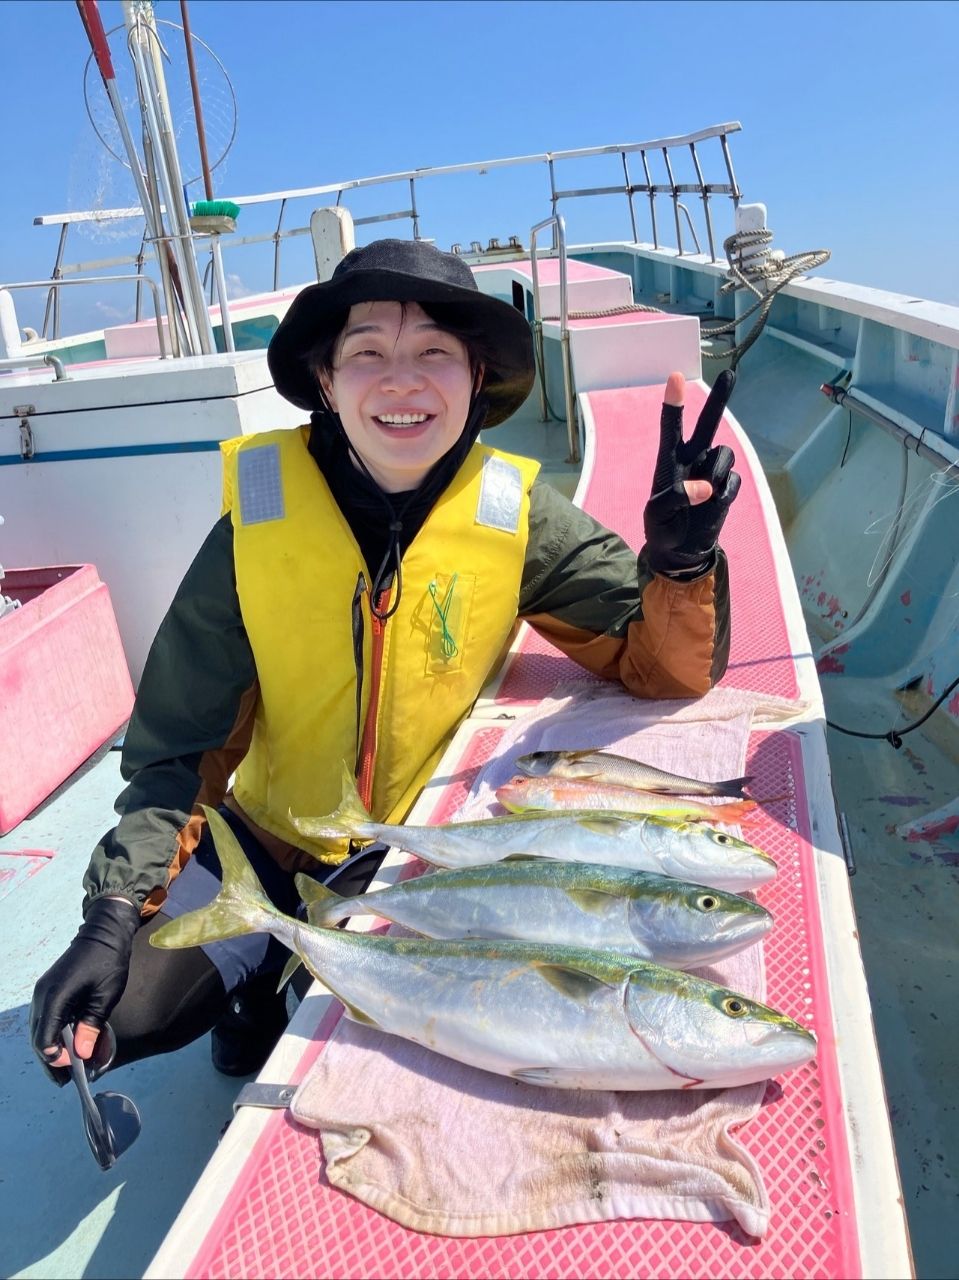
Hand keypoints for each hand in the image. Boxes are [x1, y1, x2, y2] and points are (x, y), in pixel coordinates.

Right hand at [29, 898, 139, 1085]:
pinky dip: (53, 1035)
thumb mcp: (105, 996)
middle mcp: (42, 996)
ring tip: (64, 1069)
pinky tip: (65, 1046)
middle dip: (51, 1060)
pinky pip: (45, 1019)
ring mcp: (43, 993)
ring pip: (40, 1030)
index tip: (73, 1067)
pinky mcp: (48, 990)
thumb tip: (80, 1054)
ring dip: (51, 1049)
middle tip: (64, 1080)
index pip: (45, 1038)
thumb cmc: (108, 962)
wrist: (104, 933)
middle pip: (39, 1037)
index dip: (56, 1057)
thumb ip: (91, 1025)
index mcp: (55, 997)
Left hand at [642, 369, 740, 577]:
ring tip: (705, 494)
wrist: (680, 551)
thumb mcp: (658, 516)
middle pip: (708, 424)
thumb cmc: (662, 529)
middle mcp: (692, 460)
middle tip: (730, 373)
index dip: (674, 403)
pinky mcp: (725, 487)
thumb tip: (706, 487)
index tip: (676, 376)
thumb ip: (677, 499)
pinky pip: (733, 480)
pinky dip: (726, 493)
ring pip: (725, 455)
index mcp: (669, 461)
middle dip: (719, 399)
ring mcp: (710, 472)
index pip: (671, 428)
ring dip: (717, 472)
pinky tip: (714, 504)